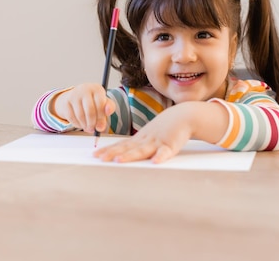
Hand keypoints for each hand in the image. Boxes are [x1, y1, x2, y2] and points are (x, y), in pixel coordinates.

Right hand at [53, 83, 114, 133]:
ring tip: (87, 127)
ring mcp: (74, 95)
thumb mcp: (103, 103)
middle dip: (92, 123)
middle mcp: (85, 89)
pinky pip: (72, 118)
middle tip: (93, 129)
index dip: (101, 117)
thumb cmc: (92, 101)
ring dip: (85, 125)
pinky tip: (81, 124)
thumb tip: (101, 127)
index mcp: (97, 89)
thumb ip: (107, 114)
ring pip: (80, 116)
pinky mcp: (66, 102)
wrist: (75, 96)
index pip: (101, 104)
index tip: (101, 124)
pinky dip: (77, 124)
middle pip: (90, 111)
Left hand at [93, 101, 227, 163]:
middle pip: (127, 148)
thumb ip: (138, 145)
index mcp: (140, 139)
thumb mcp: (149, 136)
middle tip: (100, 158)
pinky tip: (156, 162)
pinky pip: (166, 152)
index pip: (121, 145)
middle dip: (113, 153)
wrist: (184, 116)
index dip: (108, 150)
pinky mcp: (171, 144)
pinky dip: (161, 157)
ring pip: (142, 150)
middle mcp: (146, 140)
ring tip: (119, 161)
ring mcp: (158, 142)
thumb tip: (122, 154)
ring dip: (131, 155)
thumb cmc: (165, 128)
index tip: (95, 155)